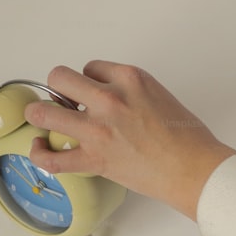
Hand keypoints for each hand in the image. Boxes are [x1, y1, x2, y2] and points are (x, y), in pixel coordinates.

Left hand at [24, 61, 235, 219]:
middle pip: (59, 78)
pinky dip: (40, 153)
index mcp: (130, 79)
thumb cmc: (188, 137)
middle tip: (66, 101)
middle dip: (59, 88)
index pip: (91, 67)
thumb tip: (113, 101)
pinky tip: (40, 147)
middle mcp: (109, 99)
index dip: (89, 80)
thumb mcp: (161, 96)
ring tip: (44, 119)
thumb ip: (133, 93)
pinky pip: (51, 158)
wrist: (195, 168)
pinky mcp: (93, 159)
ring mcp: (98, 129)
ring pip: (44, 112)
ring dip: (40, 114)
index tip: (94, 92)